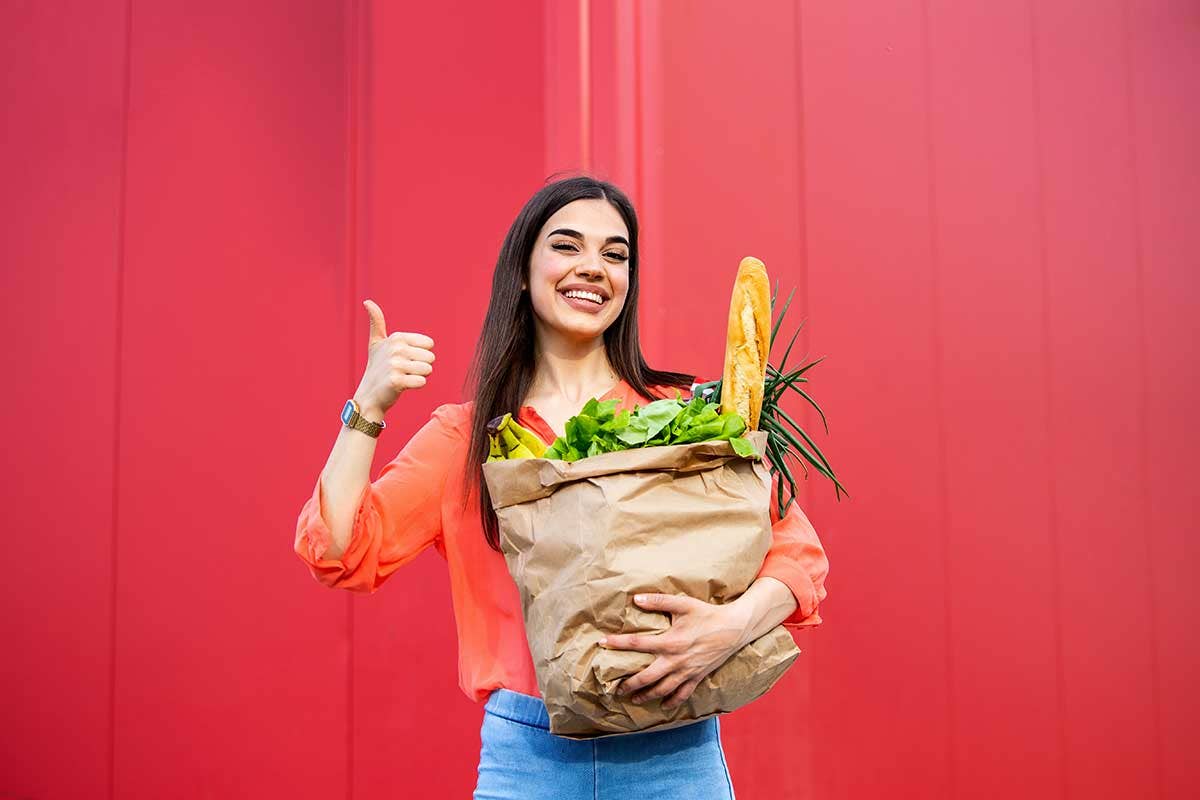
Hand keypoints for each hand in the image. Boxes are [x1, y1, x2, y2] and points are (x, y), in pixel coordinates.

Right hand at [353, 299, 434, 416]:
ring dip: (418, 376)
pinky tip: (403, 386)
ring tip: (404, 377)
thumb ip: (376, 322)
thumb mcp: (376, 343)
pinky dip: (416, 385)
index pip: (429, 344)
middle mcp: (395, 348)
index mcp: (396, 337)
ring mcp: (395, 365)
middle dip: (421, 366)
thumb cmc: (377, 367)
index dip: (420, 354)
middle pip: (430, 357)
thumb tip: (367, 301)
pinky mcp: (396, 381)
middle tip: (404, 371)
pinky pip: (422, 381)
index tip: (404, 359)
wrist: (369, 394)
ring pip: (428, 369)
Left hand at [602, 593, 752, 710]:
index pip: (637, 644)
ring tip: (632, 698)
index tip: (602, 643)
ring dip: (646, 695)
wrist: (734, 628)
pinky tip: (663, 706)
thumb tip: (636, 598)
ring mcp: (687, 672)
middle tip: (616, 688)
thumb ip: (658, 601)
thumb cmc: (707, 614)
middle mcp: (675, 661)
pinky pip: (682, 695)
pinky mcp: (697, 677)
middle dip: (629, 683)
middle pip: (646, 677)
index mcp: (670, 642)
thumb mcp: (683, 604)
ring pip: (662, 690)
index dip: (617, 644)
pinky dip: (672, 702)